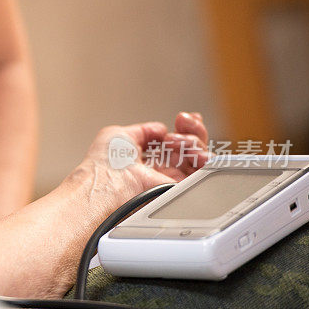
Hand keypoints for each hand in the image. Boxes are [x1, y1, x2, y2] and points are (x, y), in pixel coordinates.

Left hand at [71, 112, 210, 211]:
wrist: (106, 182)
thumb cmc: (104, 163)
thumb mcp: (119, 135)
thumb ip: (144, 130)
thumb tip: (161, 129)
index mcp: (147, 162)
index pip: (175, 145)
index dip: (184, 129)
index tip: (182, 118)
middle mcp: (161, 173)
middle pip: (193, 149)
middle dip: (192, 130)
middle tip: (182, 122)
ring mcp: (172, 182)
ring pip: (201, 159)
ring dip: (194, 142)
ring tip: (175, 139)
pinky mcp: (181, 190)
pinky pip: (204, 174)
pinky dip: (204, 157)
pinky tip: (192, 149)